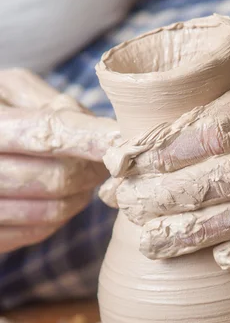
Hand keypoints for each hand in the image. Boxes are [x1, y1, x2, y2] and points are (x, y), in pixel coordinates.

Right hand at [0, 69, 118, 253]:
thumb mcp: (12, 91)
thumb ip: (53, 105)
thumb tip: (101, 130)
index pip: (49, 134)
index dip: (93, 140)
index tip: (123, 141)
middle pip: (60, 178)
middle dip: (92, 169)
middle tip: (105, 159)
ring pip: (54, 210)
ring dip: (81, 194)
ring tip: (82, 174)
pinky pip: (39, 231)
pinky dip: (59, 215)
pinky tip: (59, 195)